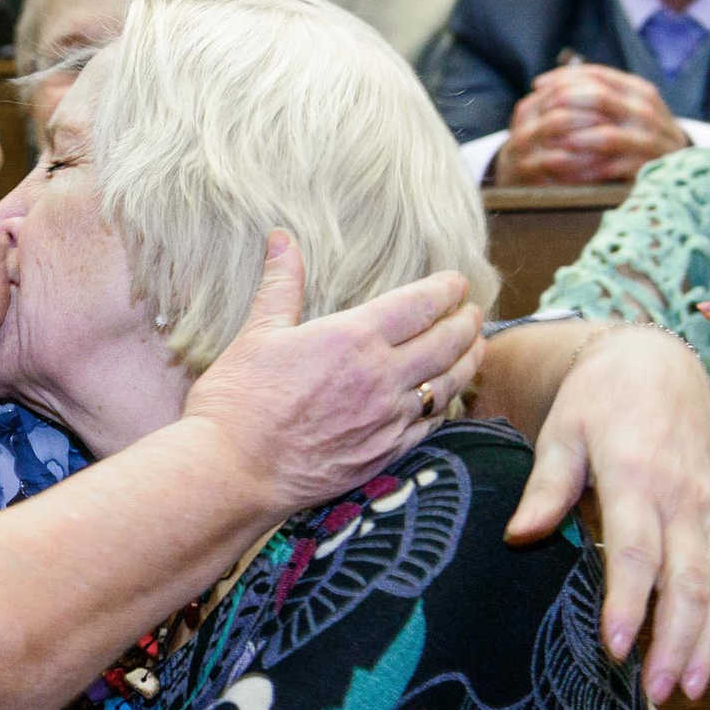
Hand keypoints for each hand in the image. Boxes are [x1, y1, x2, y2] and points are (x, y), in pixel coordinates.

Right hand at [185, 231, 483, 513]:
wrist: (233, 470)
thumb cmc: (238, 401)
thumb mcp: (257, 333)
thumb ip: (281, 284)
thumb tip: (281, 238)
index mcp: (353, 338)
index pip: (420, 304)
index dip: (445, 289)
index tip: (457, 281)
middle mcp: (382, 377)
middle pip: (447, 342)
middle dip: (468, 322)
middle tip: (474, 312)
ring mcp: (388, 418)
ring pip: (449, 385)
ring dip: (469, 362)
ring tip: (476, 348)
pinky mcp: (385, 453)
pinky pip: (431, 425)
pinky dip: (446, 406)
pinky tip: (445, 399)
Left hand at [494, 63, 687, 186]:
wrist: (681, 161)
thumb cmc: (638, 130)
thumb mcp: (623, 104)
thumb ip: (592, 92)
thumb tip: (542, 84)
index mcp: (638, 90)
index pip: (597, 75)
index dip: (564, 78)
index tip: (538, 85)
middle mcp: (645, 110)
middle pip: (599, 98)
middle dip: (563, 105)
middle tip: (538, 115)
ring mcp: (649, 139)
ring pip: (606, 135)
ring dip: (573, 140)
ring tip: (547, 147)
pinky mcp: (647, 166)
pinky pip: (611, 168)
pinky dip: (584, 171)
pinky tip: (561, 174)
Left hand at [505, 325, 709, 702]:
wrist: (656, 362)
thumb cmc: (598, 399)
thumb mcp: (561, 431)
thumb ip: (545, 487)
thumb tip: (518, 536)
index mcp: (637, 476)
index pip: (636, 552)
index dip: (628, 603)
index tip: (615, 648)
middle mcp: (684, 498)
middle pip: (689, 581)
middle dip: (677, 641)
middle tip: (658, 693)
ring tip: (691, 690)